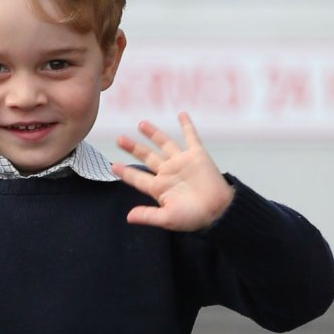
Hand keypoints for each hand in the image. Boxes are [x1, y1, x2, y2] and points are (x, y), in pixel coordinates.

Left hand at [111, 112, 233, 230]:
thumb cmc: (194, 218)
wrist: (219, 211)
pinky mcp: (197, 156)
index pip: (138, 178)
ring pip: (164, 144)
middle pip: (147, 157)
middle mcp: (168, 172)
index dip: (126, 172)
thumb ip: (148, 215)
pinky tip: (181, 114)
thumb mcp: (168, 218)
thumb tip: (128, 217)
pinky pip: (191, 137)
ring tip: (141, 124)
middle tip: (119, 139)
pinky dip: (186, 126)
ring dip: (153, 133)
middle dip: (133, 148)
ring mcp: (182, 162)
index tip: (113, 166)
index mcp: (159, 187)